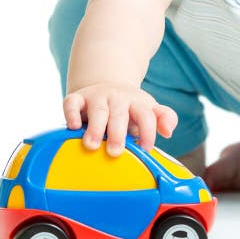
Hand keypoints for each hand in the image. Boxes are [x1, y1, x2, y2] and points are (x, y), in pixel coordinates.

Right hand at [63, 82, 177, 155]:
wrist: (108, 86)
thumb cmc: (130, 108)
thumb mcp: (149, 110)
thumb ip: (163, 118)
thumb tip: (168, 131)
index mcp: (137, 103)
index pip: (146, 115)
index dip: (147, 131)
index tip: (146, 149)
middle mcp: (117, 98)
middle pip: (119, 114)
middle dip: (117, 133)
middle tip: (115, 152)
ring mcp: (97, 97)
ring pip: (97, 110)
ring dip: (95, 128)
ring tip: (92, 146)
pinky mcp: (78, 98)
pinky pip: (71, 103)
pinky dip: (71, 114)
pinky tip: (73, 127)